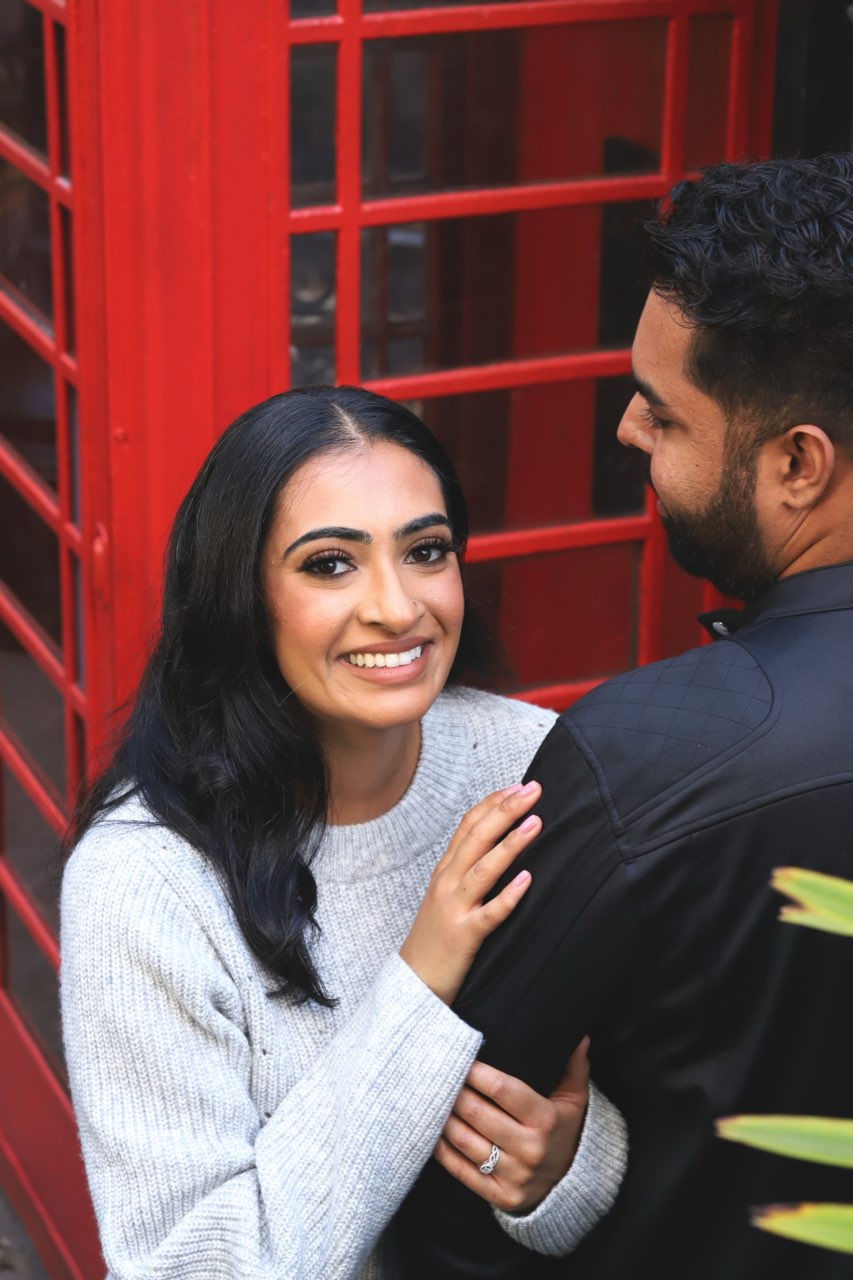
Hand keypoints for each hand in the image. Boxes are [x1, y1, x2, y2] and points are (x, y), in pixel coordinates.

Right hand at [399, 781, 541, 1004]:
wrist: (413, 983)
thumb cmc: (437, 938)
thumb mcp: (447, 895)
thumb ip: (468, 871)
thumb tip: (499, 844)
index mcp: (445, 870)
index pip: (468, 825)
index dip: (493, 803)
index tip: (518, 786)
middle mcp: (447, 883)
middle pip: (477, 837)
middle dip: (506, 810)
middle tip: (533, 789)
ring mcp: (454, 908)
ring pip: (483, 869)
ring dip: (510, 844)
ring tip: (535, 823)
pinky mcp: (464, 935)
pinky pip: (489, 913)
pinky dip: (508, 896)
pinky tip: (527, 880)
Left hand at [435, 1038, 590, 1213]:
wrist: (570, 1185)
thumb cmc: (564, 1130)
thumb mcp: (574, 1099)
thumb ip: (573, 1067)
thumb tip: (580, 1037)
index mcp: (546, 1120)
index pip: (502, 1089)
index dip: (477, 1072)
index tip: (461, 1057)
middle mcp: (530, 1149)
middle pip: (478, 1113)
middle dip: (454, 1091)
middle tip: (438, 1074)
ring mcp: (514, 1175)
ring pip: (464, 1141)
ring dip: (444, 1117)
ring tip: (433, 1098)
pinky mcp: (500, 1196)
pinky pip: (461, 1170)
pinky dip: (443, 1149)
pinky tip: (435, 1130)